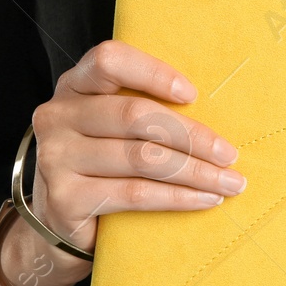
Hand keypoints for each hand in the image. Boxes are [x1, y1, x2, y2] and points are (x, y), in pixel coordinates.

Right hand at [27, 40, 246, 260]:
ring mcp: (56, 158)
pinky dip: (177, 197)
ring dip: (195, 172)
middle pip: (135, 115)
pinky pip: (135, 193)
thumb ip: (141, 110)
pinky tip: (204, 200)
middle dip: (192, 136)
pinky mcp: (65, 198)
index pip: (110, 60)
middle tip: (229, 154)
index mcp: (74, 86)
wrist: (60, 224)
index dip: (154, 73)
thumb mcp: (111, 128)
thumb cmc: (101, 166)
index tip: (193, 95)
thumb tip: (213, 111)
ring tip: (228, 183)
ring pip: (142, 158)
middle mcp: (57, 116)